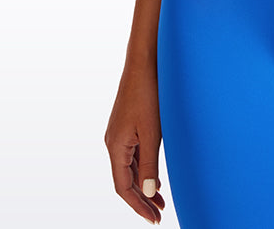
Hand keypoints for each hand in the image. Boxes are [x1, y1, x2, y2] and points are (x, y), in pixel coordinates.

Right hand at [104, 61, 165, 223]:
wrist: (144, 61)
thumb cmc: (148, 93)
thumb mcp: (152, 131)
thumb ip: (149, 163)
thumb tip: (147, 193)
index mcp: (115, 146)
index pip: (123, 187)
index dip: (137, 205)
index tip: (153, 219)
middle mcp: (113, 142)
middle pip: (124, 180)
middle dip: (141, 199)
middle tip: (158, 214)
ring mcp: (119, 133)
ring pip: (129, 167)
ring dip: (143, 184)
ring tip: (159, 200)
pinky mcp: (127, 124)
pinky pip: (133, 154)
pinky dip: (143, 168)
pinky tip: (155, 174)